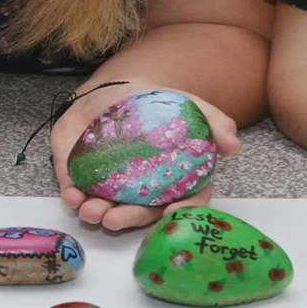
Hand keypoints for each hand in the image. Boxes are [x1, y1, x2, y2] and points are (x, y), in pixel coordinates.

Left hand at [51, 83, 239, 231]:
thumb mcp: (189, 107)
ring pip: (105, 207)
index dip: (179, 212)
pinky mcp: (81, 176)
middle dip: (127, 219)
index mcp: (171, 181)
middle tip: (115, 219)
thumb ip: (214, 123)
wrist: (114, 88)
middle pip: (138, 212)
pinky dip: (73, 195)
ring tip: (91, 211)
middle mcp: (140, 191)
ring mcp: (109, 186)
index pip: (181, 202)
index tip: (171, 214)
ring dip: (97, 213)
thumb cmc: (155, 103)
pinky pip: (76, 190)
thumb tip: (233, 145)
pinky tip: (73, 196)